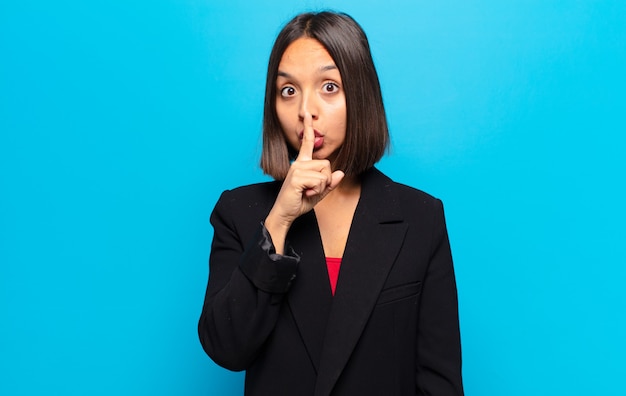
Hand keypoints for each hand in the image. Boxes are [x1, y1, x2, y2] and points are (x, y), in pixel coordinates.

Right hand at [264, 112, 344, 252]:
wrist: (284, 213)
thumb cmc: (299, 202)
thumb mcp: (318, 193)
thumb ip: (330, 183)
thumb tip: (341, 173)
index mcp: (302, 164)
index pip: (307, 143)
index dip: (308, 128)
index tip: (307, 115)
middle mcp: (298, 163)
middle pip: (327, 164)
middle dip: (326, 180)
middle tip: (312, 190)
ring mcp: (296, 169)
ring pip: (325, 174)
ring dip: (321, 187)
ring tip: (307, 192)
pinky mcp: (297, 177)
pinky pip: (320, 181)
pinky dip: (316, 190)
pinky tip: (305, 194)